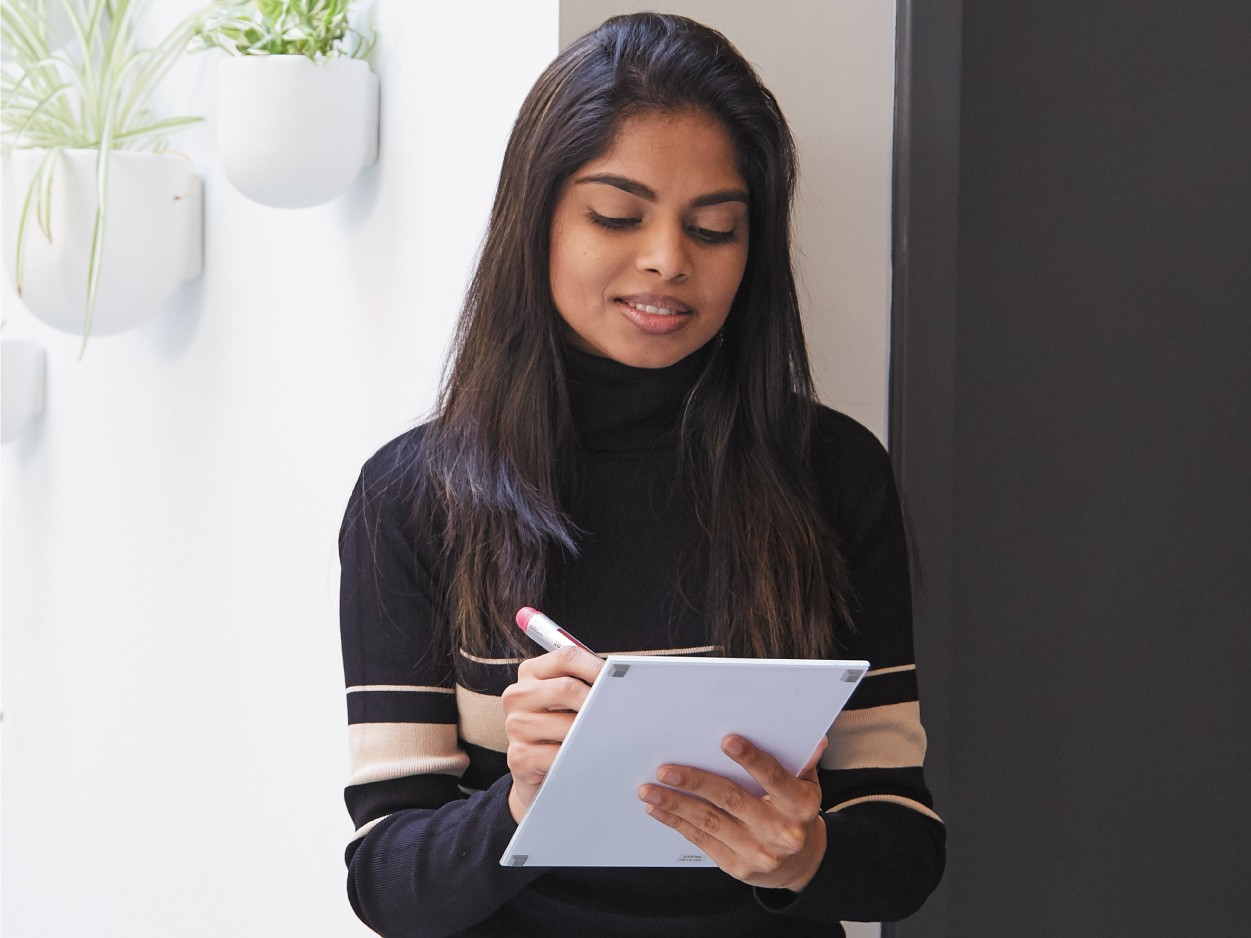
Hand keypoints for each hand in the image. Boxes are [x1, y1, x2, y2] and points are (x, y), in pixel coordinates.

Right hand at [501, 644, 603, 822]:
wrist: (533, 770)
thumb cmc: (557, 728)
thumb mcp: (565, 701)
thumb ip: (583, 685)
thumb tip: (618, 684)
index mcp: (531, 672)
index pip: (566, 657)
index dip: (596, 666)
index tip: (619, 677)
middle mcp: (518, 695)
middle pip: (566, 687)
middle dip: (597, 701)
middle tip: (618, 713)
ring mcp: (515, 725)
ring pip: (566, 724)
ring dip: (590, 734)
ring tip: (607, 737)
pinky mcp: (518, 756)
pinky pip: (557, 754)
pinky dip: (578, 757)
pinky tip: (587, 758)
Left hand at [637, 734, 827, 890]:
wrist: (801, 864)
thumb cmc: (797, 813)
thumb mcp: (806, 786)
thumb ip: (801, 762)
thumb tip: (813, 740)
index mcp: (800, 805)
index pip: (774, 778)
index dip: (751, 759)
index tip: (726, 741)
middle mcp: (780, 831)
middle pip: (732, 800)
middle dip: (696, 782)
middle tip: (667, 770)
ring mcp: (757, 852)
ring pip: (710, 822)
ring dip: (676, 804)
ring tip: (650, 790)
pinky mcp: (737, 866)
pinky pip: (701, 840)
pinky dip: (677, 823)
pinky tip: (659, 809)